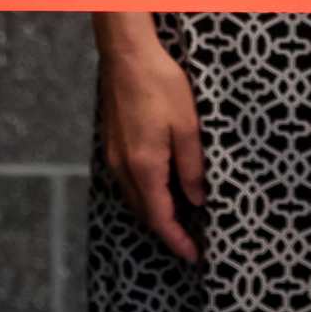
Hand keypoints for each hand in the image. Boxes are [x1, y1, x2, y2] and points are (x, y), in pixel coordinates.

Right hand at [96, 24, 208, 262]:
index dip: (177, 240)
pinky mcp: (114, 143)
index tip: (193, 256)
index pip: (160, 218)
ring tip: (181, 217)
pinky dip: (146, 192)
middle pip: (144, 212)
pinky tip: (162, 185)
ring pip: (135, 197)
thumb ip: (192, 168)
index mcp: (145, 167)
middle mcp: (124, 167)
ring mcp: (115, 155)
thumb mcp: (189, 127)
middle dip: (167, 230)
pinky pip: (129, 180)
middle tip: (192, 240)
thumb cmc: (160, 85)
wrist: (128, 55)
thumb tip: (196, 200)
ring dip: (156, 211)